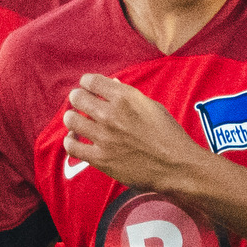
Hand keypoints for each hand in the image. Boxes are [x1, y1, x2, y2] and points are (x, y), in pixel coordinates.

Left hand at [61, 74, 203, 192]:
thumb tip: (111, 85)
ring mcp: (104, 137)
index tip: (87, 87)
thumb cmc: (168, 135)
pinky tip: (74, 140)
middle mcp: (112, 114)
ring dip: (72, 118)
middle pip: (78, 98)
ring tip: (76, 120)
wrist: (177, 166)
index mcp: (126, 98)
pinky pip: (72, 147)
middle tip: (80, 102)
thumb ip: (129, 96)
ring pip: (71, 120)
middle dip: (77, 98)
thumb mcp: (152, 107)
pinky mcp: (100, 158)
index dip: (87, 83)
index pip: (92, 81)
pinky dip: (70, 141)